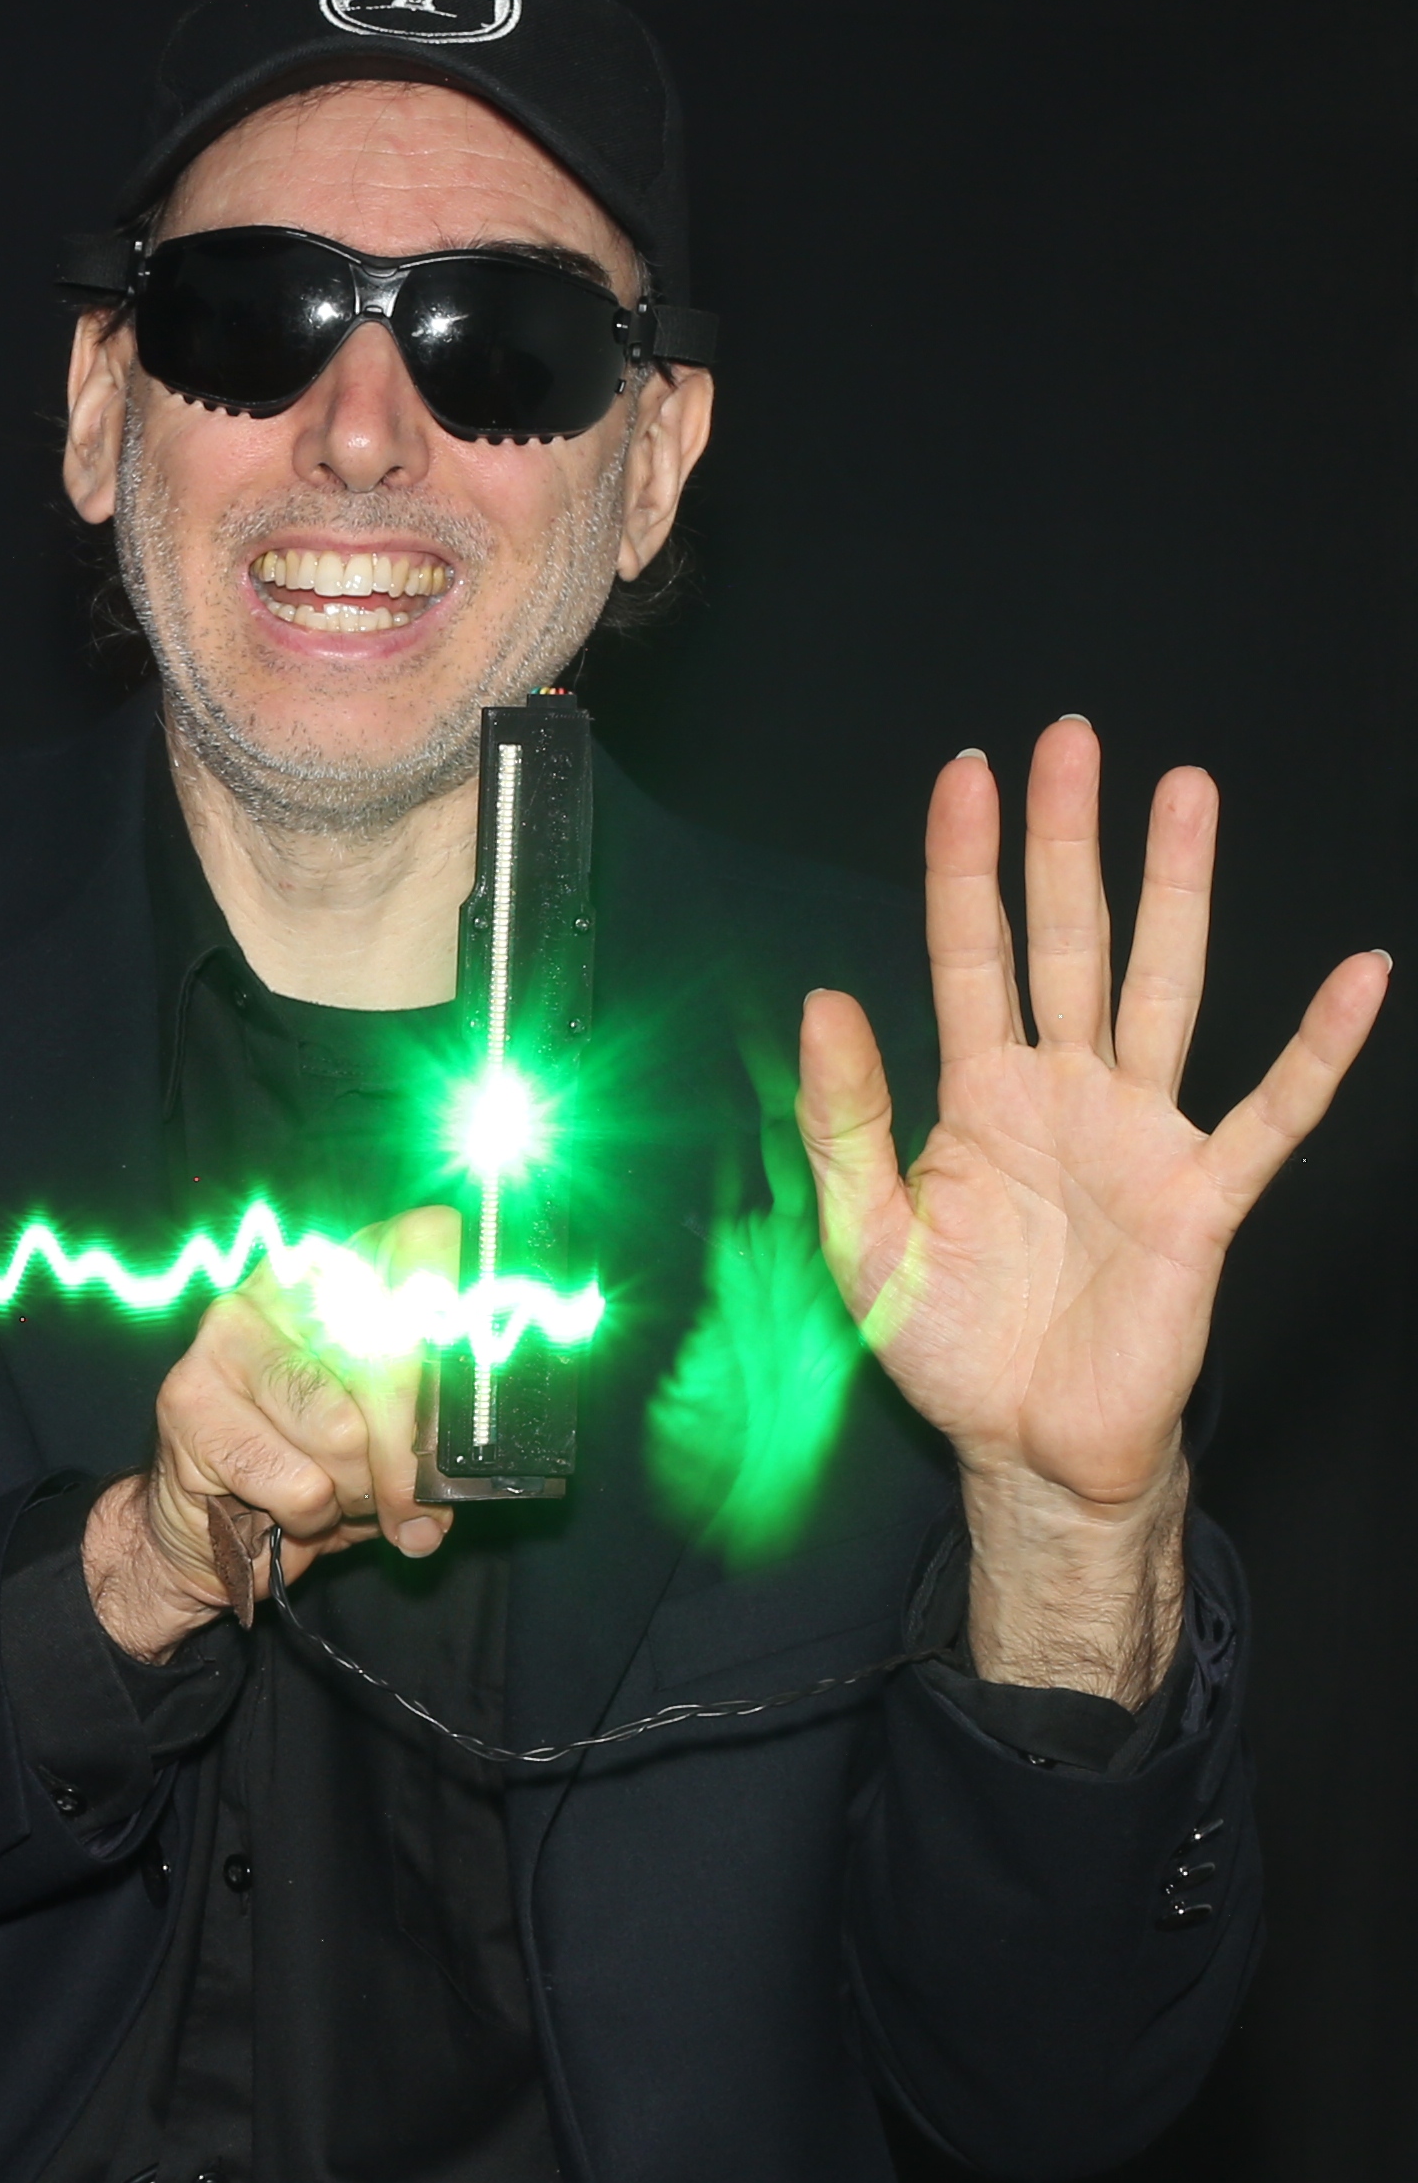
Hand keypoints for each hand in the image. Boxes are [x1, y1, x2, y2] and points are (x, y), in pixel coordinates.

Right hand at [88, 1205, 471, 1660]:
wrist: (206, 1517)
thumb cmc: (313, 1463)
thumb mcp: (392, 1436)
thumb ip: (432, 1432)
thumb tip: (453, 1484)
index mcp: (350, 1266)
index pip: (425, 1242)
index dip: (456, 1318)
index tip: (468, 1396)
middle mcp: (286, 1280)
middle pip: (393, 1351)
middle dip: (410, 1452)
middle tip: (414, 1504)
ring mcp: (230, 1331)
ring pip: (342, 1431)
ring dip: (357, 1491)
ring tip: (343, 1498)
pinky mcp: (189, 1396)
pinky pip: (298, 1481)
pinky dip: (309, 1515)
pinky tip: (292, 1508)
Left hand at [800, 723, 1382, 1694]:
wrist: (1025, 1444)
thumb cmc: (950, 1342)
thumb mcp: (861, 1237)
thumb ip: (842, 1121)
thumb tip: (822, 1000)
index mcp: (979, 1096)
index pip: (967, 954)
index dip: (964, 867)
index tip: (966, 775)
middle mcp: (1066, 1092)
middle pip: (1068, 941)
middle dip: (1068, 842)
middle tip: (1074, 738)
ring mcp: (1140, 1135)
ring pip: (1163, 990)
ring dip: (1177, 895)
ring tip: (1187, 795)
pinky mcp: (1200, 1198)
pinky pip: (1271, 1113)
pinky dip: (1318, 1050)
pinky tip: (1360, 979)